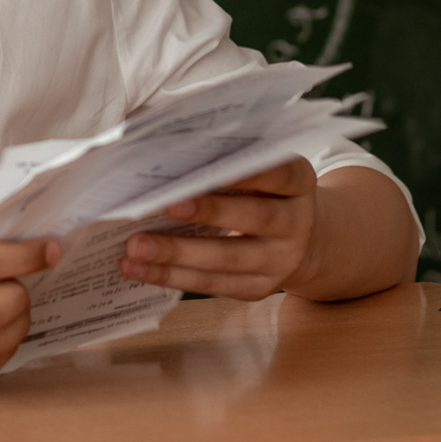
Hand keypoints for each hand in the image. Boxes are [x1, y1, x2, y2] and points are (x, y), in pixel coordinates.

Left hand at [121, 157, 319, 300]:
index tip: (213, 169)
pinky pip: (212, 284)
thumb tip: (165, 154)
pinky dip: (172, 276)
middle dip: (209, 212)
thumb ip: (229, 160)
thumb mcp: (262, 171)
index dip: (249, 173)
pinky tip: (139, 268)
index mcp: (299, 182)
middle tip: (166, 205)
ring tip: (136, 247)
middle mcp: (296, 222)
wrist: (304, 242)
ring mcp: (280, 261)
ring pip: (228, 260)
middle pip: (255, 218)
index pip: (279, 174)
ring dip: (178, 254)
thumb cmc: (263, 192)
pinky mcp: (258, 288)